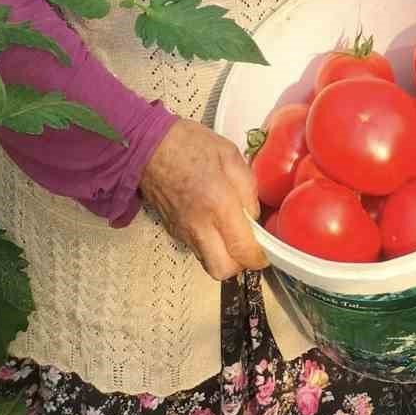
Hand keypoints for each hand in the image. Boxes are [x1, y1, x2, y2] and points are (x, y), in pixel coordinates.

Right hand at [139, 117, 268, 279]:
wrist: (148, 147)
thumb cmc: (189, 145)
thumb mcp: (229, 155)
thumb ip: (247, 187)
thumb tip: (254, 215)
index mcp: (218, 204)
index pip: (242, 250)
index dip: (259, 257)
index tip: (267, 250)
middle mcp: (199, 225)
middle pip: (222, 270)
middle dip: (240, 264)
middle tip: (248, 245)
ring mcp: (183, 232)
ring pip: (208, 263)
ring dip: (223, 256)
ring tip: (231, 233)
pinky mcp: (173, 232)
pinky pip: (196, 250)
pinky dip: (209, 245)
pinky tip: (213, 223)